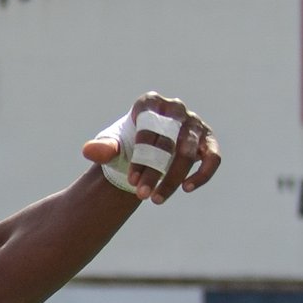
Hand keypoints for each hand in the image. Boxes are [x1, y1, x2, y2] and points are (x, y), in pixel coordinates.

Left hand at [83, 92, 219, 202]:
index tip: (131, 180)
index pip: (149, 126)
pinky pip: (213, 157)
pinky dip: (203, 174)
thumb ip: (103, 148)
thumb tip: (89, 151)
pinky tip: (186, 188)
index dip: (141, 154)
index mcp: (150, 103)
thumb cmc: (125, 145)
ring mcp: (194, 124)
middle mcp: (175, 109)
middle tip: (140, 194)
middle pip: (168, 141)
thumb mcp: (112, 146)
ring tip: (155, 199)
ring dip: (172, 178)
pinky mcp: (209, 141)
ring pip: (188, 152)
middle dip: (154, 170)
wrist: (143, 152)